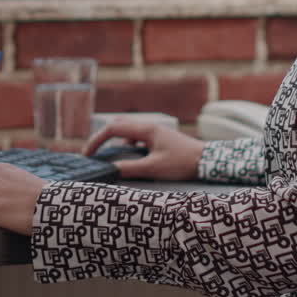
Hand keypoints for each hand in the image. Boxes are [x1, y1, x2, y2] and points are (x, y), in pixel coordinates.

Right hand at [82, 120, 205, 180]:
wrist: (208, 161)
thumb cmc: (183, 163)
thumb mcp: (154, 168)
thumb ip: (130, 169)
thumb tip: (111, 170)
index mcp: (146, 130)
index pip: (113, 129)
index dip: (97, 140)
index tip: (88, 155)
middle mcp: (150, 126)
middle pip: (118, 125)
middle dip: (103, 137)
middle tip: (93, 153)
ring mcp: (156, 131)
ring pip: (128, 131)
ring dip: (115, 141)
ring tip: (108, 156)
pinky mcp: (161, 138)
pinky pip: (138, 137)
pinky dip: (128, 145)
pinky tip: (130, 158)